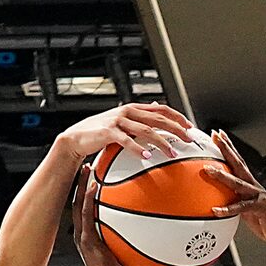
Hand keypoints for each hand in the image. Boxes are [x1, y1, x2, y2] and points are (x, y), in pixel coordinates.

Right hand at [52, 100, 198, 165]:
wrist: (76, 138)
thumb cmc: (99, 133)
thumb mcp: (121, 123)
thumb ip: (138, 119)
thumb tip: (155, 110)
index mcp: (133, 108)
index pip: (161, 109)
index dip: (177, 116)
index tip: (190, 127)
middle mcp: (128, 111)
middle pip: (158, 118)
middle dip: (176, 128)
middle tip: (188, 140)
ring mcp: (119, 120)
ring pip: (146, 130)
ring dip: (161, 142)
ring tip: (171, 153)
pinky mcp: (109, 132)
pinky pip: (127, 141)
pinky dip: (138, 148)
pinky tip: (147, 156)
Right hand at [70, 166, 115, 265]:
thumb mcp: (118, 248)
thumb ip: (124, 234)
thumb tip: (143, 225)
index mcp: (85, 234)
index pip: (82, 208)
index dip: (84, 192)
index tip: (90, 176)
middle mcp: (80, 231)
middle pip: (77, 202)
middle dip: (80, 184)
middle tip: (85, 166)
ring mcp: (81, 234)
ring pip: (78, 204)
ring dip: (81, 186)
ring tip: (86, 169)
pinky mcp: (86, 238)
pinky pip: (86, 214)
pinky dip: (89, 199)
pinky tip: (94, 186)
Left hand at [201, 133, 265, 238]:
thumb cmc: (261, 218)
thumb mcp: (242, 206)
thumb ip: (230, 198)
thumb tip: (213, 197)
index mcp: (248, 182)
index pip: (237, 160)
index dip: (228, 147)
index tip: (218, 135)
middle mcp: (252, 185)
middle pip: (238, 163)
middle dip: (227, 149)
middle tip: (216, 137)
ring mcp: (257, 194)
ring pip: (238, 182)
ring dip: (222, 176)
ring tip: (209, 169)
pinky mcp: (258, 207)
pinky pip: (241, 208)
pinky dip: (228, 209)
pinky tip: (216, 210)